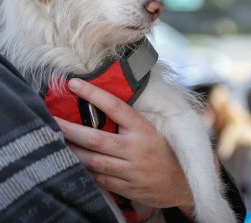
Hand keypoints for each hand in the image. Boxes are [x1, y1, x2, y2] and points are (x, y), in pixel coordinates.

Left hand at [54, 78, 193, 216]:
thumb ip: (131, 121)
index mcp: (143, 128)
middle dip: (70, 129)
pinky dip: (85, 170)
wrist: (179, 183)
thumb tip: (105, 105)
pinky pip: (100, 178)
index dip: (93, 94)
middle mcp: (136, 147)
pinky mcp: (127, 186)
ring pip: (94, 160)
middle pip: (96, 138)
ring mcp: (131, 169)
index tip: (74, 84)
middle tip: (51, 119)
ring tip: (55, 142)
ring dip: (72, 151)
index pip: (115, 107)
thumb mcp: (153, 130)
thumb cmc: (164, 151)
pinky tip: (73, 163)